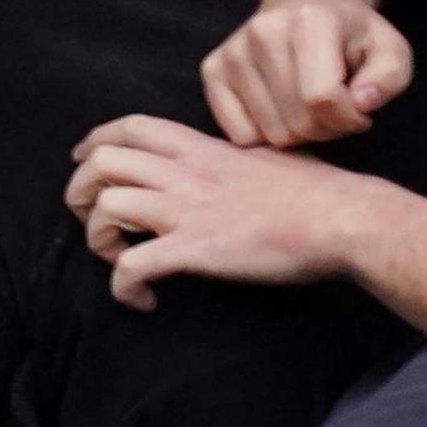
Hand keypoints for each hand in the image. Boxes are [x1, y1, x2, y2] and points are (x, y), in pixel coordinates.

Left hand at [66, 114, 356, 308]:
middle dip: (81, 191)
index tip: (82, 159)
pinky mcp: (196, 250)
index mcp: (202, 148)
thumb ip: (233, 158)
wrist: (345, 219)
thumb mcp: (266, 156)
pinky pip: (132, 266)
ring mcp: (187, 210)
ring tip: (119, 259)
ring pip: (105, 208)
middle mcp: (185, 173)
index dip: (95, 141)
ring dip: (98, 239)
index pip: (130, 127)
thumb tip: (229, 163)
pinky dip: (123, 286)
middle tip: (92, 219)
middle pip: (101, 163)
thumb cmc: (318, 191)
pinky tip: (143, 300)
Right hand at [202, 0, 409, 146]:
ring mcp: (232, 51)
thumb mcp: (390, 49)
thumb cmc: (352, 31)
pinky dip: (264, 134)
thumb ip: (389, 78)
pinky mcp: (212, 68)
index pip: (322, 98)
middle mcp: (262, 32)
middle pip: (296, 122)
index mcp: (309, 22)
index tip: (360, 111)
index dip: (349, 118)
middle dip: (325, 129)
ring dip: (297, 133)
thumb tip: (361, 104)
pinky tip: (280, 110)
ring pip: (269, 133)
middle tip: (335, 109)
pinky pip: (238, 133)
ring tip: (309, 107)